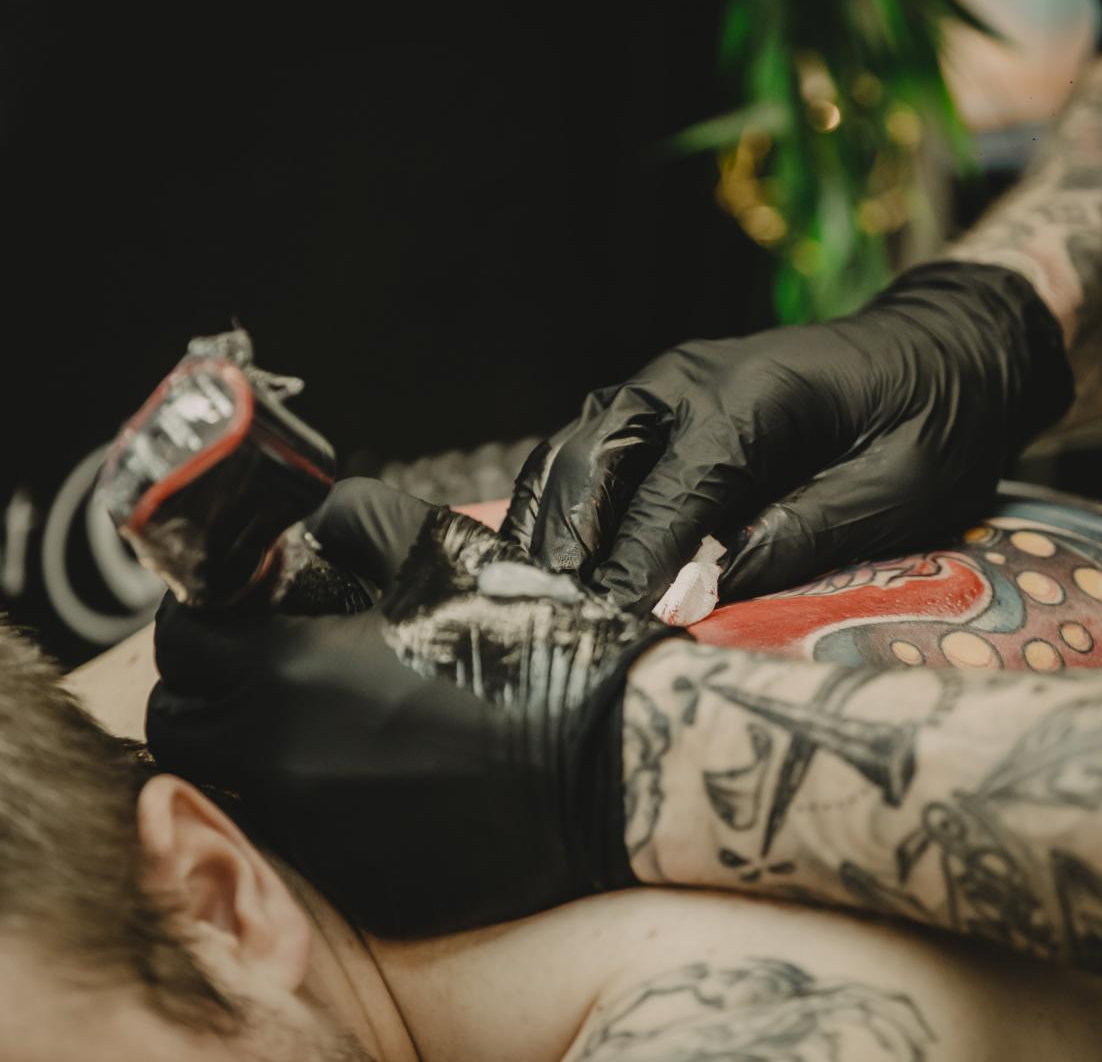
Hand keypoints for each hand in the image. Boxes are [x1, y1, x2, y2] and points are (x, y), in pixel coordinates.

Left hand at [147, 478, 678, 935]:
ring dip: (256, 750)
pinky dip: (323, 805)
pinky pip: (307, 842)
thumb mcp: (447, 551)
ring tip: (329, 718)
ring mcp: (319, 835)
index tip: (244, 610)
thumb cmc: (534, 647)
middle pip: (183, 727)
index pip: (181, 642)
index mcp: (289, 672)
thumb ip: (357, 520)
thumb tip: (312, 526)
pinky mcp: (361, 885)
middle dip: (207, 688)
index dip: (205, 615)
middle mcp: (282, 764)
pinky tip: (387, 774)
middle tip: (268, 666)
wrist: (616, 763)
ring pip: (236, 789)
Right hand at [503, 261, 1073, 612]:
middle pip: (594, 460)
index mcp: (753, 398)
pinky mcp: (663, 404)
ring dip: (549, 523)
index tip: (623, 633)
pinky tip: (550, 556)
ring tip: (535, 598)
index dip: (640, 570)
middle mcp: (691, 380)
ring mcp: (667, 385)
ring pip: (575, 450)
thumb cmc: (936, 419)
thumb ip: (808, 531)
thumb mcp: (904, 486)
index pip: (671, 495)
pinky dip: (561, 502)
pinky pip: (590, 450)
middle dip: (568, 545)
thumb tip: (707, 592)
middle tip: (557, 621)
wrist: (944, 350)